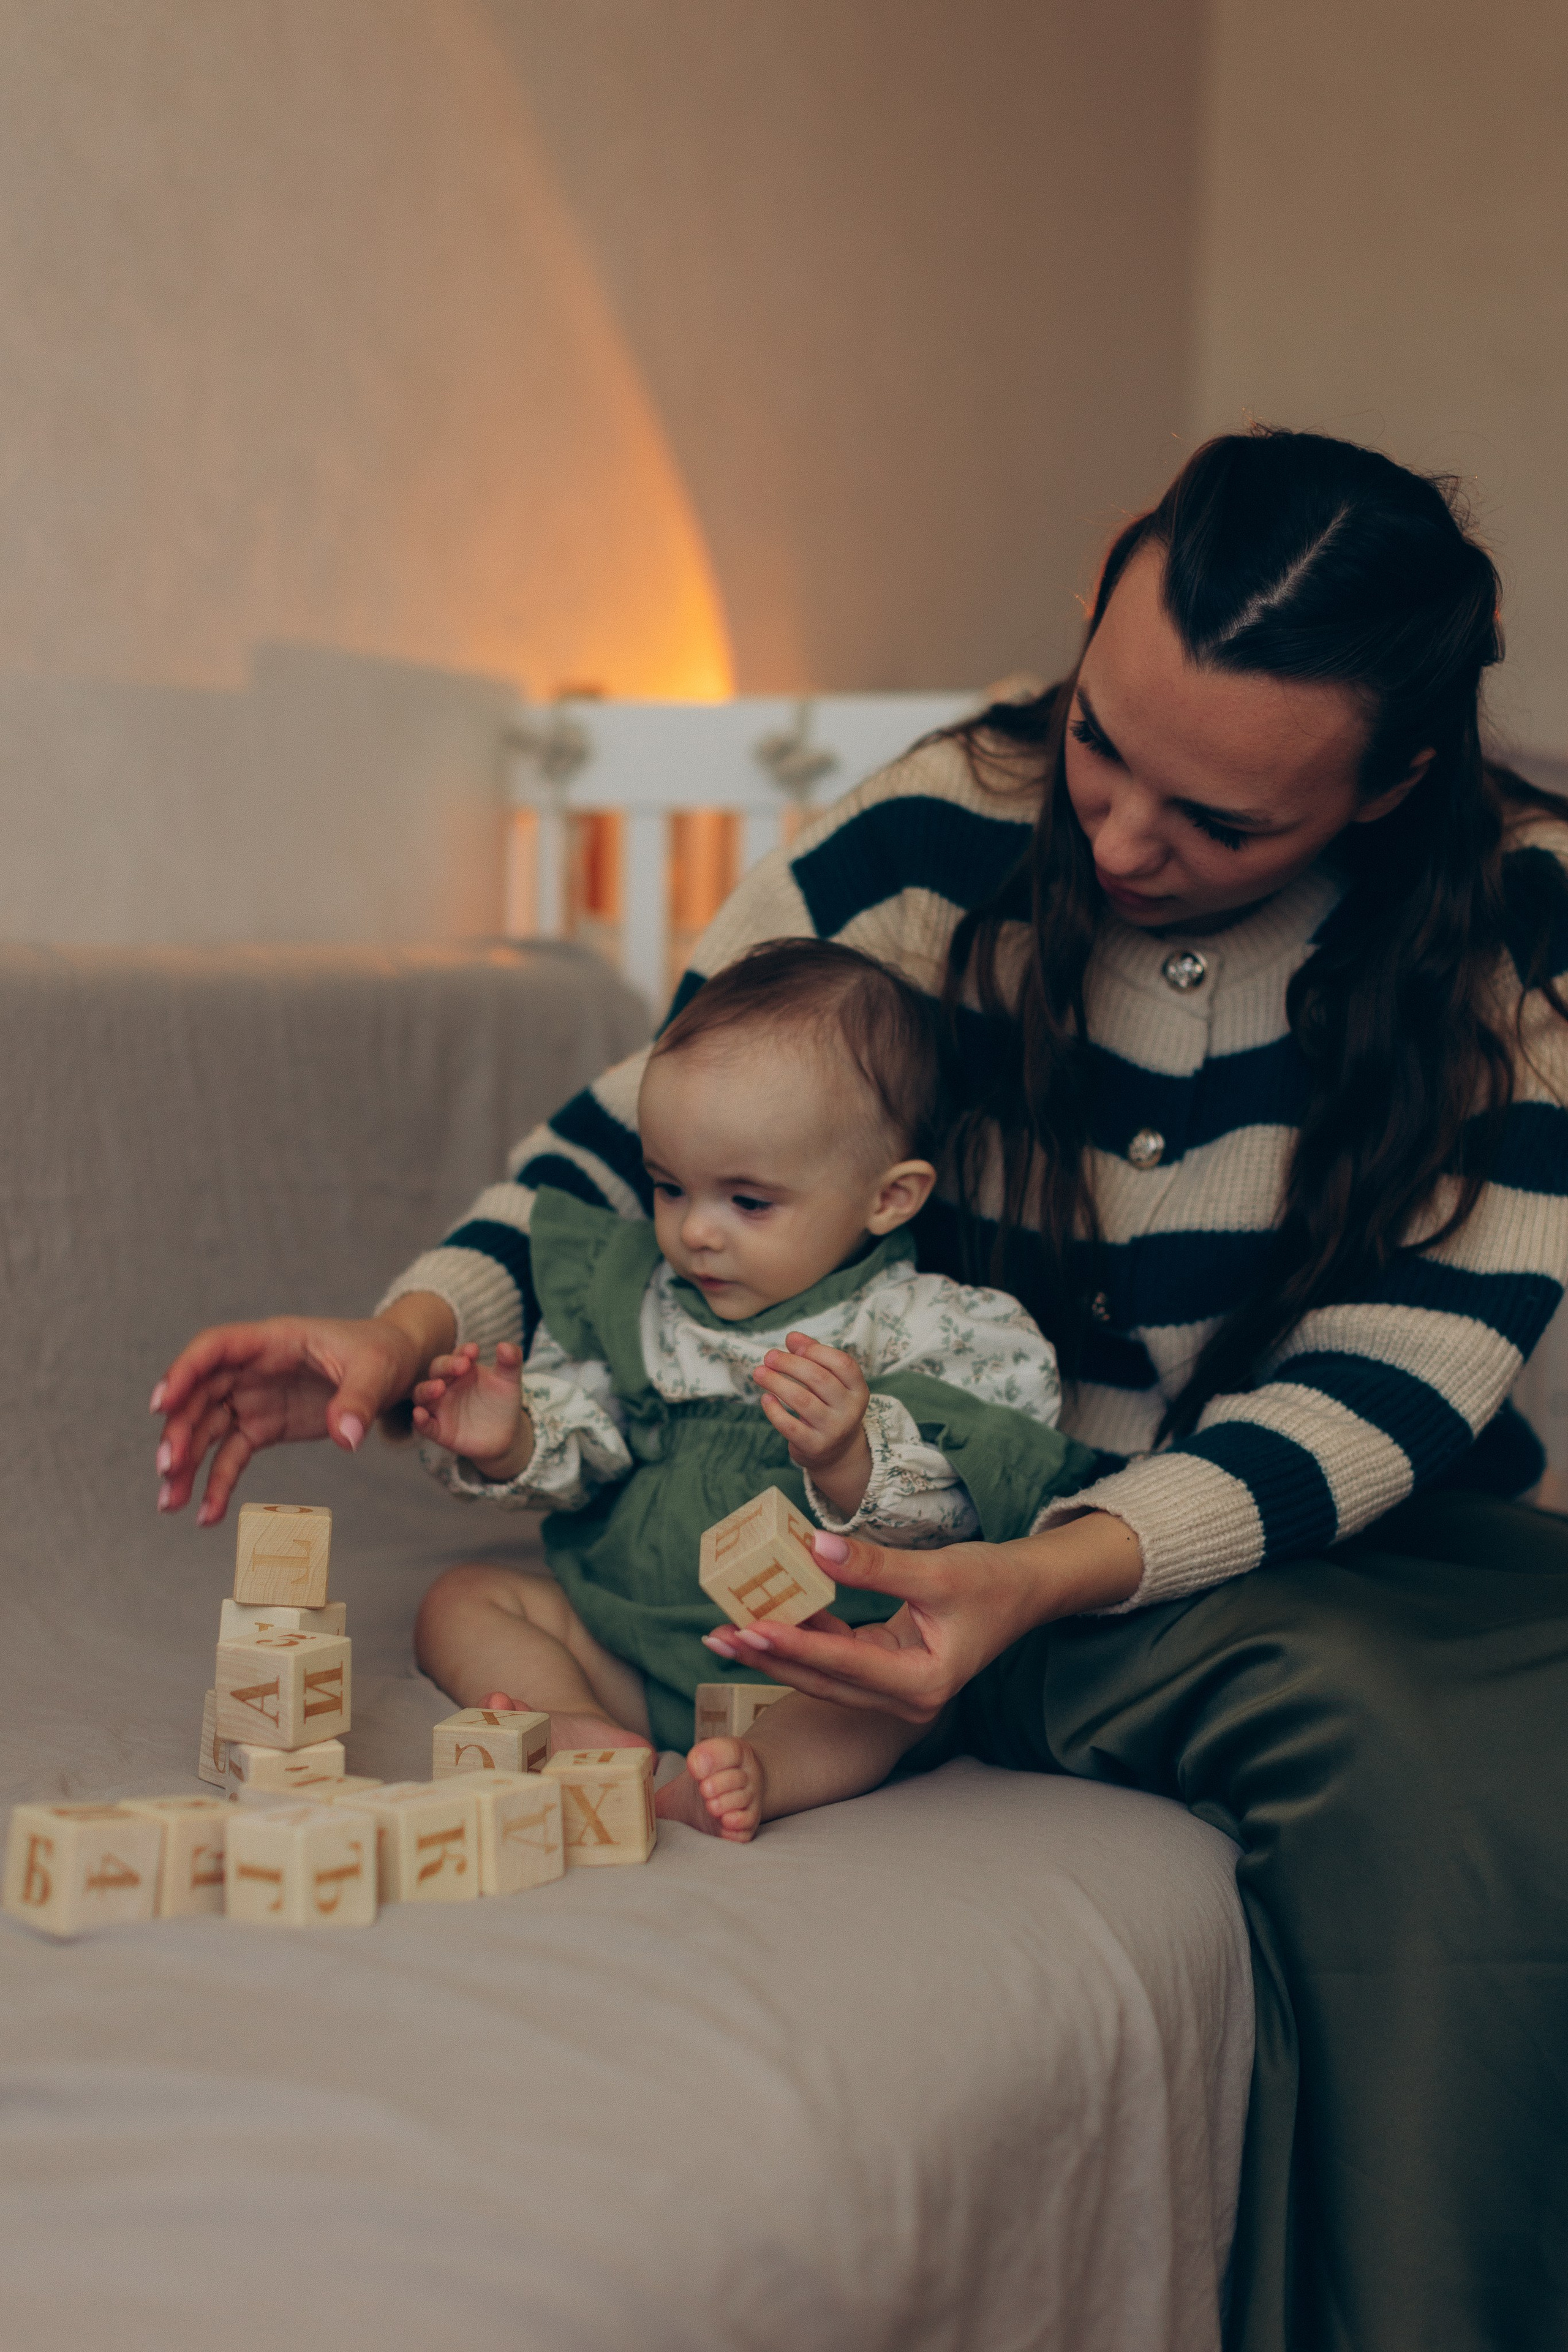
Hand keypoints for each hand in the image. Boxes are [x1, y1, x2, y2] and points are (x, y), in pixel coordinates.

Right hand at [151, 1291, 454, 1525]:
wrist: (394, 1368)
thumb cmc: (381, 1353)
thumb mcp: (376, 1369)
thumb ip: (358, 1399)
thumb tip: (346, 1436)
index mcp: (273, 1340)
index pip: (215, 1348)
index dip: (184, 1371)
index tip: (162, 1403)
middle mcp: (252, 1369)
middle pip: (200, 1395)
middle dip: (179, 1430)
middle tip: (167, 1468)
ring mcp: (253, 1399)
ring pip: (206, 1429)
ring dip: (186, 1464)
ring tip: (170, 1503)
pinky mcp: (263, 1427)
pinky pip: (231, 1455)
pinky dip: (217, 1484)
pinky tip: (207, 1515)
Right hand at [411, 1342, 530, 1476]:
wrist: (506, 1434)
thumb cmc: (503, 1402)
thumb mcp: (509, 1381)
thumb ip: (510, 1362)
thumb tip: (505, 1345)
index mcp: (463, 1369)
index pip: (457, 1355)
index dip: (463, 1352)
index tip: (474, 1351)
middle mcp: (447, 1385)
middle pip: (437, 1371)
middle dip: (446, 1366)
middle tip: (461, 1365)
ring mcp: (440, 1407)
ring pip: (423, 1395)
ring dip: (427, 1390)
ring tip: (438, 1388)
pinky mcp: (439, 1430)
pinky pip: (425, 1425)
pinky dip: (420, 1420)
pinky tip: (419, 1414)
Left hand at [700, 1513, 1144, 1724]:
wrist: (1025, 1591)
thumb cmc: (991, 1581)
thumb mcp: (936, 1570)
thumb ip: (873, 1565)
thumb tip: (812, 1547)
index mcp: (923, 1684)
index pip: (846, 1663)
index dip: (797, 1645)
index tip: (752, 1628)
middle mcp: (906, 1698)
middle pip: (823, 1679)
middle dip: (768, 1657)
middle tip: (718, 1637)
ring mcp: (894, 1687)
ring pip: (822, 1673)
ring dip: (776, 1651)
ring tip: (726, 1632)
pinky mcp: (886, 1668)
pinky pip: (835, 1655)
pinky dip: (803, 1636)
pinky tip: (767, 1617)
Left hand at [753, 1331, 871, 1516]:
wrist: (837, 1453)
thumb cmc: (829, 1406)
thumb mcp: (831, 1382)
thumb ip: (814, 1357)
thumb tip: (792, 1337)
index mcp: (858, 1390)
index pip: (842, 1363)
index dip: (816, 1350)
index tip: (792, 1343)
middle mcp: (850, 1410)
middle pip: (819, 1378)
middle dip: (789, 1363)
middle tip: (768, 1356)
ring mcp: (833, 1430)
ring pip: (802, 1400)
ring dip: (776, 1382)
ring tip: (759, 1373)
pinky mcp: (814, 1446)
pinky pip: (790, 1426)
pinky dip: (774, 1410)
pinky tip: (765, 1398)